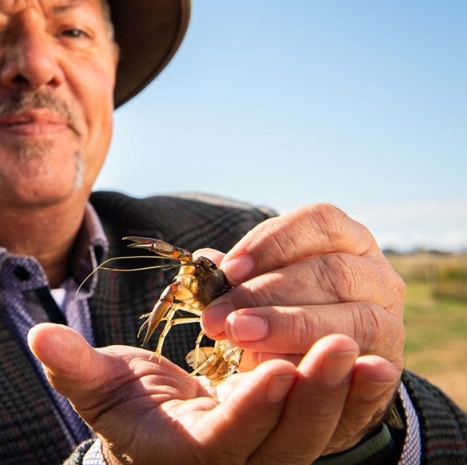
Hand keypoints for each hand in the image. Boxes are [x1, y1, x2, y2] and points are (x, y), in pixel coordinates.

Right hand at [29, 324, 394, 463]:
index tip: (277, 370)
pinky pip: (324, 427)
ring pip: (309, 440)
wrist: (157, 431)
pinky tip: (372, 364)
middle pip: (280, 447)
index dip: (250, 412)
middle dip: (311, 400)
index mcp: (179, 456)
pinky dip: (351, 401)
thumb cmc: (125, 405)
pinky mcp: (285, 438)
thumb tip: (40, 335)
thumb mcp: (98, 387)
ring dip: (339, 399)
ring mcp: (262, 456)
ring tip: (359, 350)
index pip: (222, 444)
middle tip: (338, 344)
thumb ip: (73, 366)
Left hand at [201, 203, 404, 452]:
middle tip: (220, 316)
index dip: (275, 241)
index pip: (321, 222)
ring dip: (291, 326)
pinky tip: (283, 367)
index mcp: (347, 240)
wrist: (314, 374)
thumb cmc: (280, 316)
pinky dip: (318, 362)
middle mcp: (376, 273)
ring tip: (241, 336)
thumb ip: (236, 277)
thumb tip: (206, 261)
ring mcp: (389, 319)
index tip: (229, 270)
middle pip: (332, 270)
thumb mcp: (256, 291)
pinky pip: (360, 363)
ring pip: (353, 316)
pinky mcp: (389, 364)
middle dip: (269, 292)